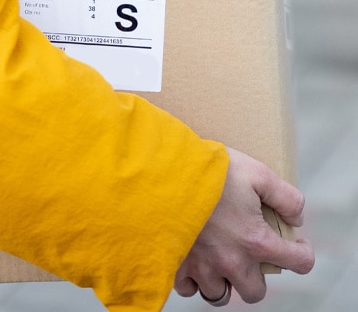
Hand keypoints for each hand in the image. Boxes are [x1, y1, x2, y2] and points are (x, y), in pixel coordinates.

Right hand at [174, 147, 314, 304]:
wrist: (163, 173)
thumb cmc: (209, 171)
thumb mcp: (257, 172)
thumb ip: (286, 197)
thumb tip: (296, 218)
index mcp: (256, 241)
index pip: (299, 263)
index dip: (303, 253)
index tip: (296, 243)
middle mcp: (231, 262)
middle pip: (255, 291)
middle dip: (256, 276)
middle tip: (247, 253)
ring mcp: (202, 267)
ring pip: (219, 295)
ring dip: (222, 281)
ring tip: (217, 260)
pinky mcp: (176, 264)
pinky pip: (187, 288)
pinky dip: (191, 279)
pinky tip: (192, 260)